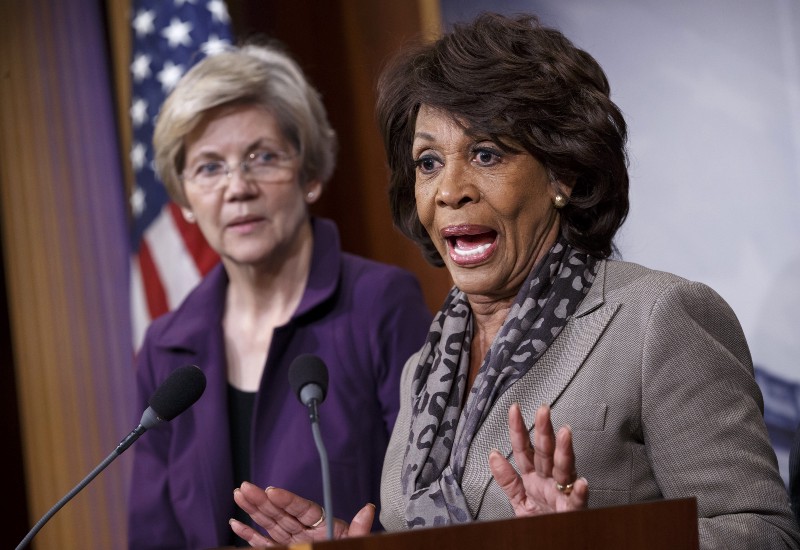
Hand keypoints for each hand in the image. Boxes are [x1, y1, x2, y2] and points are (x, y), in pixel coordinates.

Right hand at [230, 481, 374, 545]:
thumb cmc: (348, 547)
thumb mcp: (355, 540)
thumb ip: (359, 527)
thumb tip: (368, 508)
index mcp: (322, 524)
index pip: (302, 509)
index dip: (287, 500)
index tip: (273, 490)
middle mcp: (304, 531)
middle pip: (281, 513)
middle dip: (262, 500)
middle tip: (245, 486)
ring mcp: (292, 541)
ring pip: (269, 524)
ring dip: (253, 511)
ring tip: (239, 494)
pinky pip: (264, 543)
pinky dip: (250, 535)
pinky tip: (236, 524)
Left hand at [489, 403, 587, 515]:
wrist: (555, 541)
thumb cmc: (541, 519)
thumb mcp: (519, 499)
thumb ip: (507, 479)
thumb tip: (493, 454)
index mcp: (534, 477)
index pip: (525, 449)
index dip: (518, 429)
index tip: (513, 409)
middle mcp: (549, 480)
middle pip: (546, 452)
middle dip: (544, 430)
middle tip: (543, 410)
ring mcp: (562, 494)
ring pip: (564, 469)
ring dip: (565, 451)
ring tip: (564, 434)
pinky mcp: (572, 512)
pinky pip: (577, 501)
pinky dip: (580, 492)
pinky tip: (582, 483)